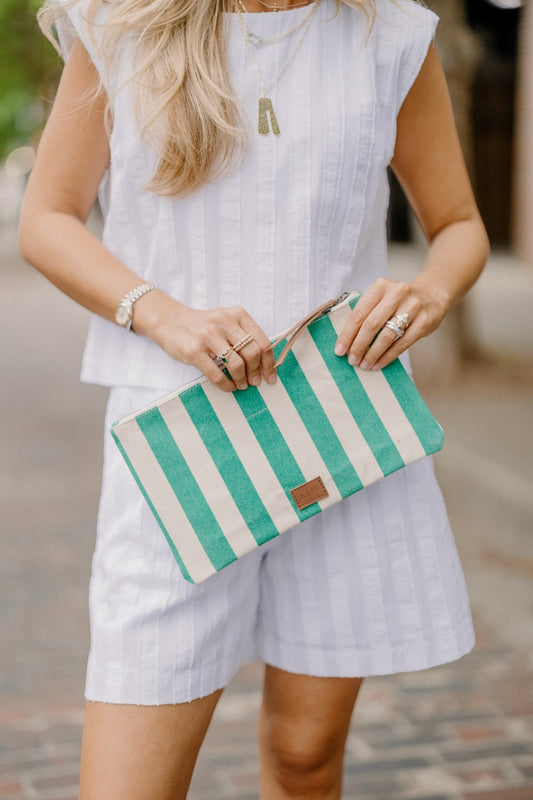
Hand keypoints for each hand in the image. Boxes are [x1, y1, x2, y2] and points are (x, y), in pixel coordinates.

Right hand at [137, 295, 276, 391]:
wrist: (170, 321)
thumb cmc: (203, 326)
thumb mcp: (226, 322)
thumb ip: (244, 336)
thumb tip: (264, 364)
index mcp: (237, 315)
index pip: (262, 341)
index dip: (269, 362)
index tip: (270, 377)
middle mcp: (224, 322)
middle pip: (252, 353)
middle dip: (256, 372)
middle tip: (254, 382)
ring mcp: (208, 336)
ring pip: (236, 364)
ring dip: (242, 380)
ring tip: (242, 385)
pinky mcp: (194, 351)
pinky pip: (216, 374)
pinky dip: (226, 385)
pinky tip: (229, 387)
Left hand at [334, 278, 446, 370]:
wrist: (432, 294)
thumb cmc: (398, 301)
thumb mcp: (382, 297)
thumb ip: (366, 313)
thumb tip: (347, 342)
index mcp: (380, 286)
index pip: (358, 313)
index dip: (347, 334)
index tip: (339, 351)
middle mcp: (397, 293)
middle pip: (371, 325)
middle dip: (358, 346)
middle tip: (351, 360)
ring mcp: (412, 307)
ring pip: (387, 336)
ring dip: (372, 354)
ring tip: (364, 365)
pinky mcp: (424, 322)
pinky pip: (402, 343)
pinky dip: (387, 356)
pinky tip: (378, 364)